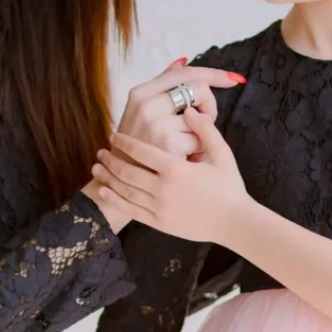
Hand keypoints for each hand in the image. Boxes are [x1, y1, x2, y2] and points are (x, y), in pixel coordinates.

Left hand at [92, 108, 248, 243]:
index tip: (114, 136)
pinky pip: (131, 210)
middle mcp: (163, 188)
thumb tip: (189, 109)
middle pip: (127, 171)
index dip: (124, 143)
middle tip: (100, 152)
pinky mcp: (159, 222)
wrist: (234, 222)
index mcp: (176, 169)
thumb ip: (204, 130)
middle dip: (111, 160)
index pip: (141, 151)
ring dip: (108, 178)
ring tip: (97, 168)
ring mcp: (159, 207)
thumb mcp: (221, 154)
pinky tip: (105, 192)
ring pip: (125, 191)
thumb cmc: (229, 186)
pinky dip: (115, 200)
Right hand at [117, 58, 245, 158]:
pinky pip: (200, 139)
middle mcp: (146, 105)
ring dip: (201, 131)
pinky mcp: (168, 144)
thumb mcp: (142, 110)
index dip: (213, 74)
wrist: (122, 177)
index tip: (235, 79)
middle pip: (199, 89)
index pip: (185, 73)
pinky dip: (197, 149)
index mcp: (140, 92)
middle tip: (197, 124)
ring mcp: (156, 124)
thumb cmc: (138, 142)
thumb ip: (163, 84)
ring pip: (202, 117)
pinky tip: (184, 155)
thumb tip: (183, 60)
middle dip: (208, 106)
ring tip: (184, 143)